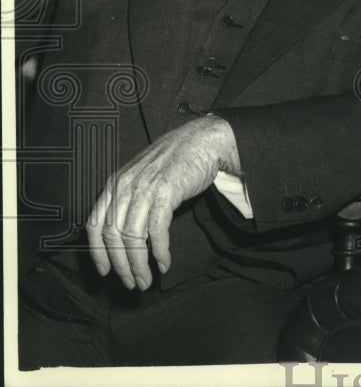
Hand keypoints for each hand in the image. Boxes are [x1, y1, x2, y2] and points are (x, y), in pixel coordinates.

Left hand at [86, 115, 239, 289]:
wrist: (204, 140)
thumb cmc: (177, 159)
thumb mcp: (143, 176)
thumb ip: (130, 197)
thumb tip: (124, 232)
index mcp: (115, 183)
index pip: (94, 224)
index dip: (98, 252)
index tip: (105, 271)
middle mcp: (124, 186)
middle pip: (113, 236)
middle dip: (121, 265)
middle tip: (132, 283)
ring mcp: (144, 189)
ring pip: (133, 238)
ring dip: (139, 264)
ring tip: (147, 279)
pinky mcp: (165, 192)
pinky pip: (156, 231)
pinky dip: (159, 252)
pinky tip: (164, 263)